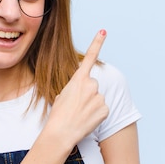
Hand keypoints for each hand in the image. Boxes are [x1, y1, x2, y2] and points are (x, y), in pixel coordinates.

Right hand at [46, 30, 109, 146]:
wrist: (61, 132)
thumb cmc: (58, 115)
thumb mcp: (62, 95)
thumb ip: (75, 88)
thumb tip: (83, 93)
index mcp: (78, 79)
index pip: (89, 58)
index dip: (97, 43)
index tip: (103, 31)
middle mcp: (91, 85)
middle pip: (93, 86)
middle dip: (87, 94)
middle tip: (76, 106)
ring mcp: (99, 97)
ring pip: (97, 99)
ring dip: (91, 105)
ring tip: (80, 114)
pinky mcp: (105, 109)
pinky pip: (102, 109)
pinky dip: (96, 115)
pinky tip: (87, 119)